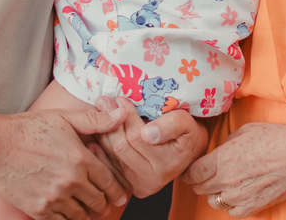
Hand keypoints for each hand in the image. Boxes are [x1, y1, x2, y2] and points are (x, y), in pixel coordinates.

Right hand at [0, 106, 130, 219]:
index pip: (108, 181)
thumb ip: (95, 120)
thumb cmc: (27, 128)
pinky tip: (68, 211)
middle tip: (106, 204)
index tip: (121, 194)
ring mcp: (53, 197)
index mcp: (80, 159)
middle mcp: (70, 181)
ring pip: (81, 215)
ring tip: (88, 209)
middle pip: (97, 201)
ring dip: (87, 213)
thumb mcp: (64, 118)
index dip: (117, 189)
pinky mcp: (37, 209)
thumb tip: (122, 114)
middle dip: (104, 203)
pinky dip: (67, 218)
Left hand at [94, 97, 208, 197]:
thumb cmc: (188, 133)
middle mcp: (151, 181)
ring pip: (112, 155)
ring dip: (103, 131)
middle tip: (103, 101)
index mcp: (166, 165)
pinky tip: (96, 130)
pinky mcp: (128, 184)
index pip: (138, 137)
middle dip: (111, 121)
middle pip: (122, 147)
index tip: (120, 99)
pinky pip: (109, 163)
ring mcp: (138, 186)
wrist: (189, 152)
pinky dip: (101, 146)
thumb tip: (148, 133)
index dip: (127, 116)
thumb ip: (172, 125)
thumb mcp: (187, 123)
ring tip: (98, 110)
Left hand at [181, 121, 285, 217]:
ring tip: (228, 182)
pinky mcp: (252, 207)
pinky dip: (233, 204)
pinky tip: (241, 192)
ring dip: (216, 193)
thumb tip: (217, 151)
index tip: (191, 171)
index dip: (189, 172)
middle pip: (200, 188)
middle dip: (201, 181)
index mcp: (223, 159)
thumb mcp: (246, 131)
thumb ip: (226, 143)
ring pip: (214, 201)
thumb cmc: (277, 139)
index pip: (192, 173)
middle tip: (208, 174)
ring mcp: (239, 197)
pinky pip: (232, 211)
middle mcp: (227, 180)